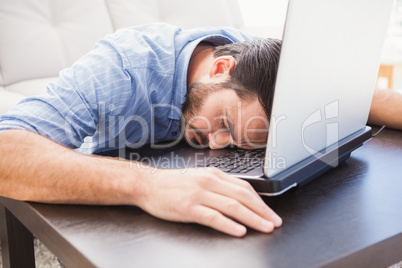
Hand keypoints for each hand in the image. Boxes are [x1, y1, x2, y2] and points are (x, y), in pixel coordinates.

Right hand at [137, 167, 281, 236]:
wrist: (148, 184)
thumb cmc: (173, 183)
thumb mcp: (199, 178)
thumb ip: (218, 186)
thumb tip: (239, 198)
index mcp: (214, 175)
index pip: (244, 187)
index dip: (261, 200)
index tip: (270, 211)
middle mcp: (209, 182)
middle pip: (242, 197)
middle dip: (262, 211)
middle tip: (274, 222)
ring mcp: (199, 194)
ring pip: (232, 206)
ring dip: (252, 218)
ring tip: (264, 227)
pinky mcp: (189, 207)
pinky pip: (213, 216)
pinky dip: (228, 224)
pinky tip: (239, 230)